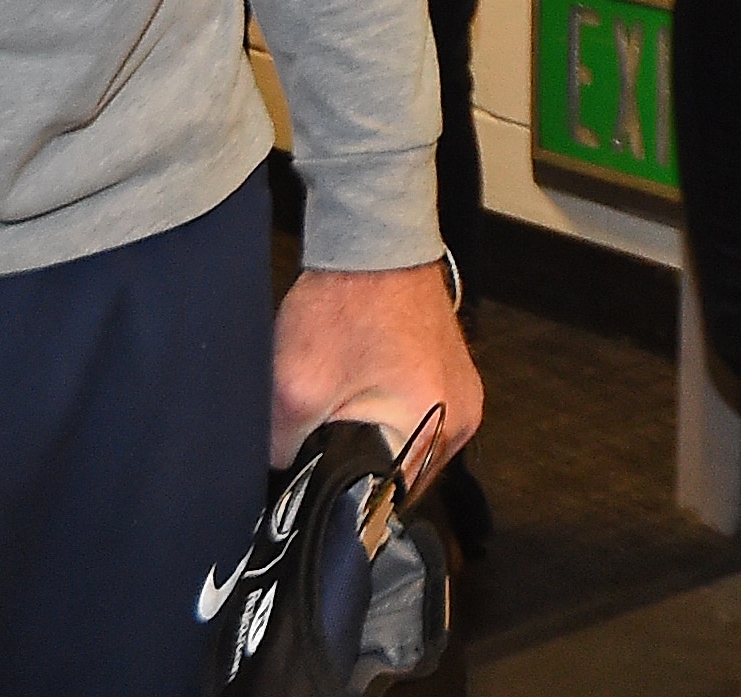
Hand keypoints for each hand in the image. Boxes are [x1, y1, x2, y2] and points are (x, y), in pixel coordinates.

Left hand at [269, 260, 481, 489]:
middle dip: (359, 465)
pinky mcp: (451, 372)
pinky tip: (358, 389)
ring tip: (339, 409)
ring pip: (407, 445)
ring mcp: (462, 392)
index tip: (316, 481)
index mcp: (437, 427)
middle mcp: (462, 417)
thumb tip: (277, 480)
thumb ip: (282, 446)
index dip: (346, 498)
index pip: (388, 501)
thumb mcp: (295, 385)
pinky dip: (386, 411)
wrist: (371, 239)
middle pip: (399, 475)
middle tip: (322, 437)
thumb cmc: (344, 303)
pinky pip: (417, 415)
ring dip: (373, 437)